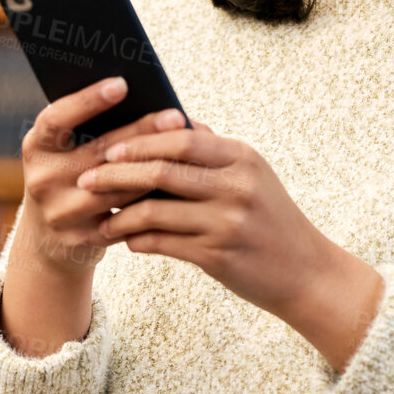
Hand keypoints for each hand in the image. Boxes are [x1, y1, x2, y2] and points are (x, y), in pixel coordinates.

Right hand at [14, 77, 188, 278]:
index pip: (58, 118)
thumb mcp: (65, 151)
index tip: (122, 83)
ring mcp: (61, 212)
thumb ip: (91, 128)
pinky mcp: (82, 238)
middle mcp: (42, 179)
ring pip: (118, 187)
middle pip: (99, 152)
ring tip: (187, 152)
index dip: (88, 101)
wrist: (48, 238)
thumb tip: (143, 97)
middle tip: (175, 117)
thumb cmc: (68, 176)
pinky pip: (127, 217)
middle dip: (141, 132)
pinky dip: (153, 200)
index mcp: (37, 147)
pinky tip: (179, 187)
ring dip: (154, 169)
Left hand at [75, 113, 381, 360]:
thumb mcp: (254, 175)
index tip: (110, 147)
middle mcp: (236, 187)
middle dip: (117, 174)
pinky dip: (137, 240)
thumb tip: (175, 121)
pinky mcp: (217, 256)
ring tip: (100, 217)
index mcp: (242, 159)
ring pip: (155, 210)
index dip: (141, 141)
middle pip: (162, 171)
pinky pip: (162, 243)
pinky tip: (124, 239)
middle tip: (87, 179)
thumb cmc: (272, 220)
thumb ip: (214, 149)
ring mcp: (227, 222)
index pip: (182, 138)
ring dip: (119, 214)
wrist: (306, 272)